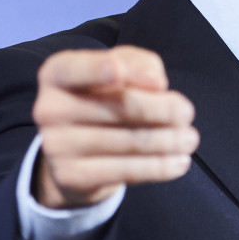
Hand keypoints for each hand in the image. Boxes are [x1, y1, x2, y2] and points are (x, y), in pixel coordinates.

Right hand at [32, 46, 197, 208]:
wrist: (74, 152)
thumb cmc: (104, 97)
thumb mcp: (119, 67)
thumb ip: (139, 63)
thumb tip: (156, 83)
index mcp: (55, 73)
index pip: (75, 68)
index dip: (102, 69)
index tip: (145, 77)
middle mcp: (48, 108)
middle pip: (121, 106)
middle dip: (163, 110)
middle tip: (187, 113)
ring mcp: (56, 145)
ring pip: (130, 141)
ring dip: (169, 140)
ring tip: (190, 139)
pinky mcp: (71, 176)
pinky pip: (126, 171)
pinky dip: (160, 167)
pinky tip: (180, 162)